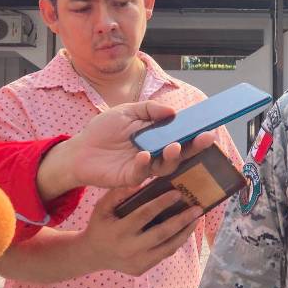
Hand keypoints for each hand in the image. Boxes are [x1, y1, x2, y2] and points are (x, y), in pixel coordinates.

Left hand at [37, 101, 216, 200]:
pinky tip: (144, 155)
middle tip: (207, 138)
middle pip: (182, 151)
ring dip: (173, 156)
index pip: (181, 134)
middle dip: (196, 146)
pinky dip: (145, 164)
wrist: (79, 150)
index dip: (195, 131)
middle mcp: (155, 152)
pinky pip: (142, 172)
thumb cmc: (103, 130)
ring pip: (166, 165)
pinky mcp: (130, 177)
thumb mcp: (127, 112)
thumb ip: (149, 110)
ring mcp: (145, 166)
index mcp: (157, 136)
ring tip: (175, 145)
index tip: (209, 126)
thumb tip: (173, 112)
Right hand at [78, 187, 202, 276]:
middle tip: (197, 208)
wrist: (92, 255)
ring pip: (167, 248)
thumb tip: (139, 182)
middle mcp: (128, 249)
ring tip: (197, 218)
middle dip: (181, 220)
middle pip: (161, 234)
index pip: (144, 215)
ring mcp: (137, 262)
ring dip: (185, 232)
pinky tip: (186, 229)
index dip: (161, 203)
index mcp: (118, 231)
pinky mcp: (142, 269)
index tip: (178, 193)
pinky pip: (164, 254)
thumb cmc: (100, 225)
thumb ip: (118, 194)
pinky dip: (177, 241)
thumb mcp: (101, 208)